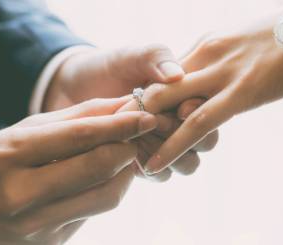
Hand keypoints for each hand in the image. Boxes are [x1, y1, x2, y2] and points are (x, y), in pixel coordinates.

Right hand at [0, 98, 156, 244]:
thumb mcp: (20, 133)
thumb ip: (72, 119)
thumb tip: (121, 106)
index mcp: (9, 155)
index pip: (79, 137)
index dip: (119, 125)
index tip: (145, 115)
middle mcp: (22, 193)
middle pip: (97, 168)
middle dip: (128, 146)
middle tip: (139, 133)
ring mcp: (35, 225)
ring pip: (104, 197)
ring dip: (125, 171)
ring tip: (124, 154)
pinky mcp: (49, 243)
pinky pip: (93, 213)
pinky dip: (109, 190)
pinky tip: (106, 176)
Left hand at [44, 45, 217, 179]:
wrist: (73, 89)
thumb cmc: (108, 67)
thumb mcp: (131, 55)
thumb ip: (154, 58)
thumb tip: (177, 74)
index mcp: (187, 94)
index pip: (209, 109)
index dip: (199, 112)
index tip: (181, 108)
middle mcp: (181, 123)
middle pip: (206, 142)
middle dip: (184, 135)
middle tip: (153, 123)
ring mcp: (165, 146)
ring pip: (188, 164)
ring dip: (168, 154)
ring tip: (137, 137)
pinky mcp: (145, 163)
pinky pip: (161, 176)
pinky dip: (150, 167)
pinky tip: (128, 151)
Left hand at [119, 17, 282, 173]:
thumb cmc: (280, 37)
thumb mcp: (237, 42)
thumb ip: (214, 60)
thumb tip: (201, 80)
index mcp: (203, 45)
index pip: (163, 74)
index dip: (143, 97)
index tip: (126, 117)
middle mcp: (204, 56)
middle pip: (157, 88)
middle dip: (133, 113)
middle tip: (115, 137)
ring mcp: (221, 74)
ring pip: (170, 106)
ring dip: (146, 133)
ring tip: (128, 157)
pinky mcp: (240, 93)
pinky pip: (198, 123)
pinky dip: (172, 146)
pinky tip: (154, 165)